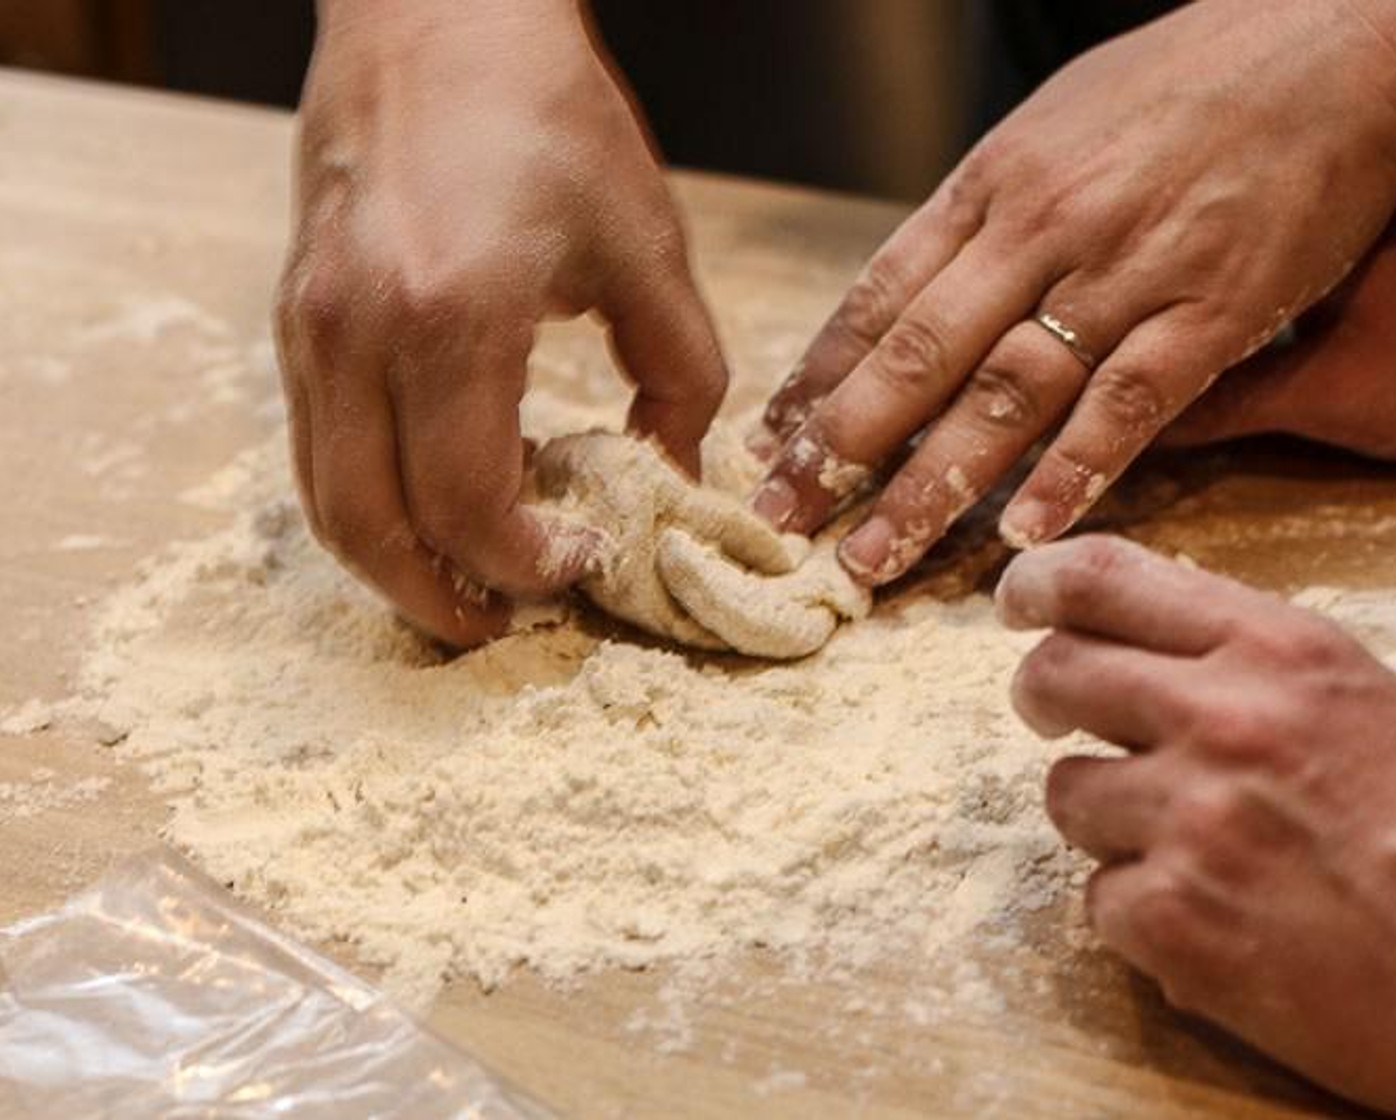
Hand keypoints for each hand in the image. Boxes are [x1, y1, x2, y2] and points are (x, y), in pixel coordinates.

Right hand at [275, 0, 726, 645]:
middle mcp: (357, 334)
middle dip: (440, 598)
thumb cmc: (546, 113)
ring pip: (324, 500)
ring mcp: (310, 327)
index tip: (582, 565)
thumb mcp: (647, 247)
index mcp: (453, 319)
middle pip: (370, 530)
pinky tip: (433, 494)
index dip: (528, 564)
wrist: (433, 13)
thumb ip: (681, 379)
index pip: (469, 506)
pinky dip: (370, 498)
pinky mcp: (295, 315)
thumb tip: (677, 473)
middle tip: (504, 622)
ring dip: (393, 561)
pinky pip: (315, 445)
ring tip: (465, 580)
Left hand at [751, 0, 1395, 584]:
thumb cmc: (1181, 84)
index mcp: (992, 185)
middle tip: (786, 518)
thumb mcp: (1048, 129)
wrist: (1332, 41)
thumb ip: (976, 219)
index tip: (771, 446)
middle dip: (841, 448)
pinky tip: (1024, 534)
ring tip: (873, 554)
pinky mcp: (1212, 309)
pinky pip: (1130, 404)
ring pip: (1007, 393)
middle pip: (918, 355)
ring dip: (931, 485)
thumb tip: (904, 299)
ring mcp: (1126, 272)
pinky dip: (1073, 473)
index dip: (817, 381)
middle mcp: (1041, 231)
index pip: (878, 299)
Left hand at [998, 535, 1395, 1113]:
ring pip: (1065, 791)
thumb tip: (1134, 634)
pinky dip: (1141, 912)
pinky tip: (1217, 922)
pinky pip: (1099, 898)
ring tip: (1188, 843)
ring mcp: (1191, 822)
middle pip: (1052, 674)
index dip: (1037, 581)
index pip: (1101, 578)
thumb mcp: (1356, 699)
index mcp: (1276, 651)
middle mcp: (1223, 721)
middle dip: (1041, 693)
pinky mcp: (1174, 920)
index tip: (1017, 599)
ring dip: (1105, 815)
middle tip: (1054, 711)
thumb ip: (1245, 660)